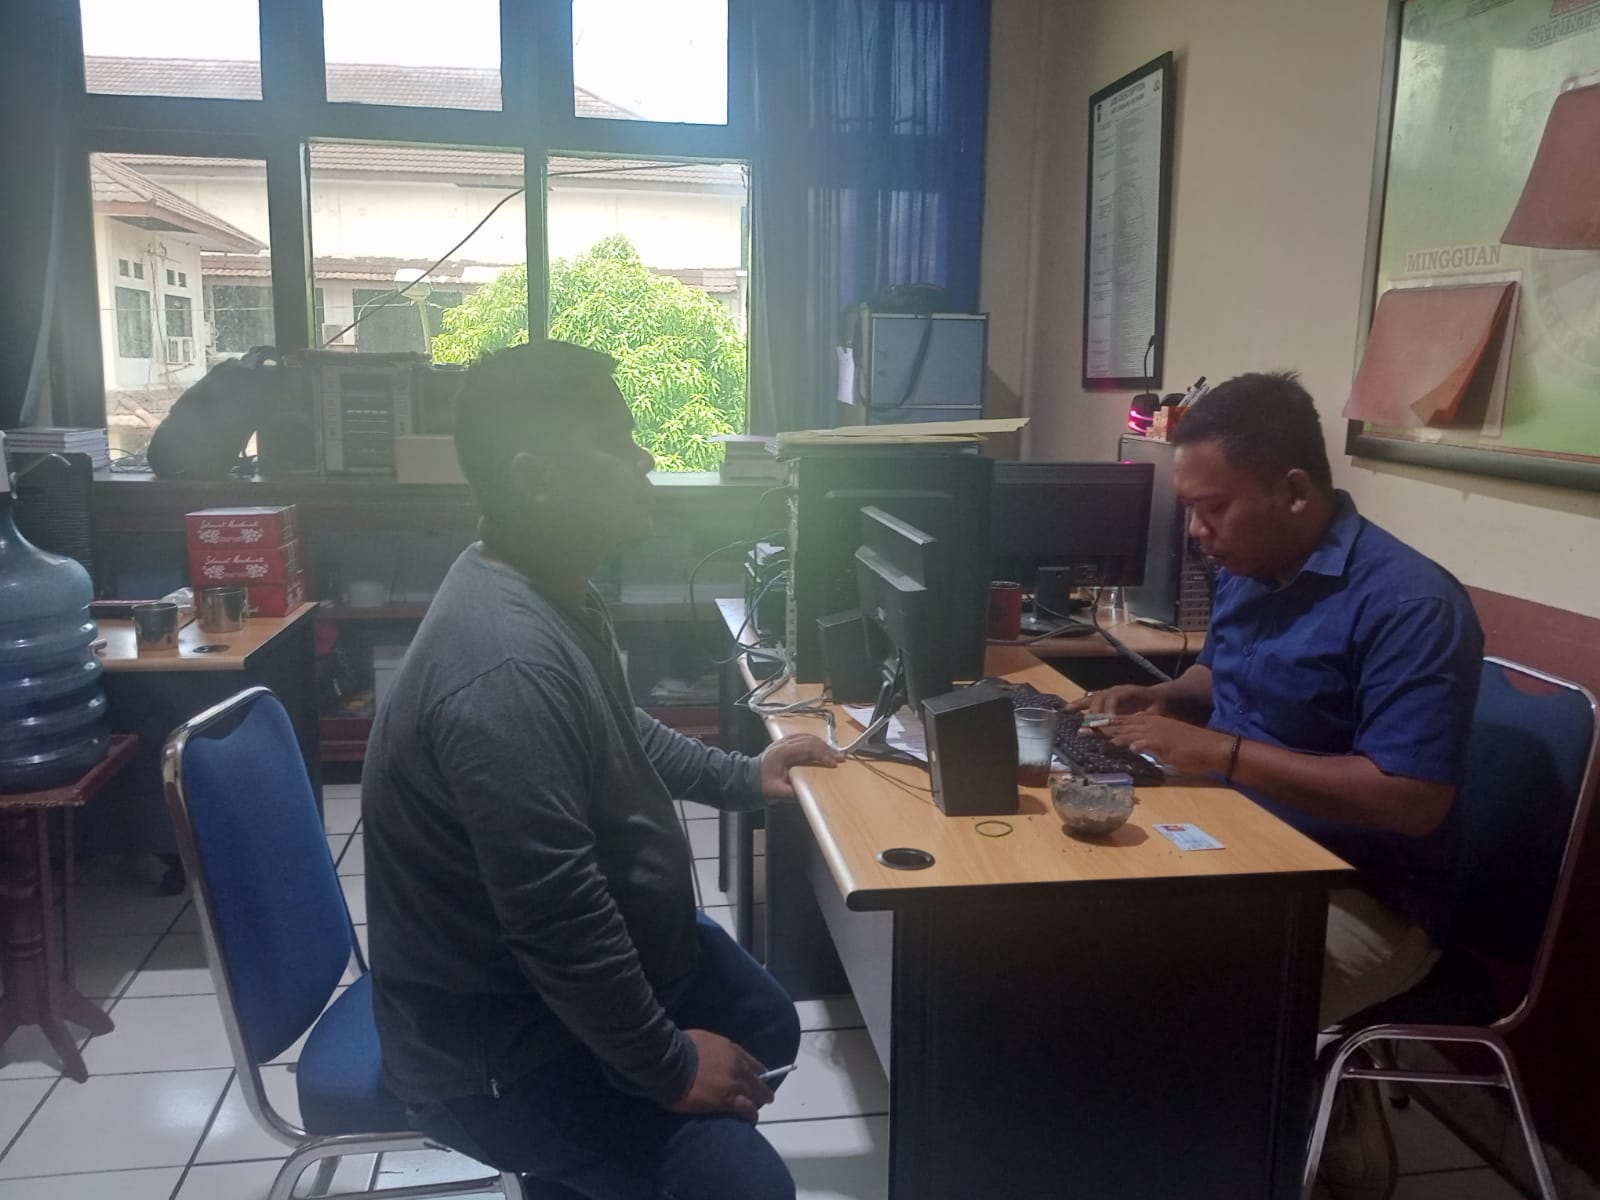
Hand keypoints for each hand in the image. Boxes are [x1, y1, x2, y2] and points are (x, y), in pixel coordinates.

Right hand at [666, 1029, 773, 1123]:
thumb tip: (706, 1057)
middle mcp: (736, 1065)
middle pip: (755, 1079)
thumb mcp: (699, 1040)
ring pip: (754, 1095)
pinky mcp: (726, 1100)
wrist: (670, 1062)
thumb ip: (710, 1050)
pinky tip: (751, 1121)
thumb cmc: (678, 1048)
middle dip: (761, 1089)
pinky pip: (746, 1109)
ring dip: (757, 1103)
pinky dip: (750, 1115)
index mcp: (729, 1049)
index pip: (749, 1061)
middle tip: (765, 1097)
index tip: (759, 1076)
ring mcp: (733, 1082)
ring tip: (757, 1112)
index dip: (756, 1071)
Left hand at [759, 734, 844, 798]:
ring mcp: (784, 741)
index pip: (807, 748)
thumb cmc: (762, 785)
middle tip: (841, 759)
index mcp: (781, 753)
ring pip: (809, 737)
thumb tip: (808, 794)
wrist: (749, 779)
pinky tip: (825, 751)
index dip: (822, 754)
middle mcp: (783, 743)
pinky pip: (805, 738)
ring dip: (824, 745)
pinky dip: (817, 744)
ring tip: (836, 755)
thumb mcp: (776, 792)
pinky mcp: (786, 743)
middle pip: (810, 740)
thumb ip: (790, 793)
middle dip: (827, 749)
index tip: (834, 763)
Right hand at [1068, 684, 1163, 716]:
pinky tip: (1067, 709)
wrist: (1157, 697)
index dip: (1109, 708)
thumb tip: (1141, 721)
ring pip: (1092, 697)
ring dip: (1080, 704)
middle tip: (1087, 722)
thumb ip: (1148, 716)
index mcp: (1128, 691)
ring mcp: (1109, 693)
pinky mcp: (1105, 699)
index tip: (1107, 719)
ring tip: (1067, 710)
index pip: (1115, 697)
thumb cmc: (1157, 705)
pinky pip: (1090, 700)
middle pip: (1101, 697)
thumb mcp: (1156, 711)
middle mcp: (1116, 690)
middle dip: (1093, 709)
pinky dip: (1079, 704)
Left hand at [1099, 713, 1232, 774]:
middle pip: (1121, 724)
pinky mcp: (1165, 743)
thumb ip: (1147, 744)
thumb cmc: (1190, 748)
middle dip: (1099, 727)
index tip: (1086, 727)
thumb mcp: (1164, 744)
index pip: (1122, 721)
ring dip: (1110, 735)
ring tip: (1093, 737)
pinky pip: (1146, 742)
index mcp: (1150, 723)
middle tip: (1081, 731)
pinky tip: (1124, 747)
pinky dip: (1134, 743)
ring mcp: (1158, 732)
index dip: (1104, 724)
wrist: (1212, 747)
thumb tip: (1133, 748)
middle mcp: (1151, 724)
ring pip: (1129, 731)